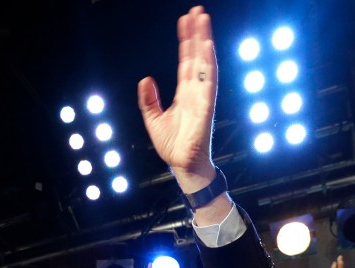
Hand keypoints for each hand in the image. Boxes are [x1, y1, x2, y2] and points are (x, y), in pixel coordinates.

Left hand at [138, 6, 217, 192]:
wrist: (182, 166)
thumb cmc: (172, 146)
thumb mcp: (153, 119)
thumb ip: (148, 100)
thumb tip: (145, 79)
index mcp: (185, 93)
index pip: (186, 61)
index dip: (185, 41)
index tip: (185, 21)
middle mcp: (196, 91)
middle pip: (197, 56)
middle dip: (197, 34)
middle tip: (197, 11)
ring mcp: (202, 97)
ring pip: (204, 63)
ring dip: (204, 41)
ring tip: (203, 19)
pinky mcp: (206, 106)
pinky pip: (208, 80)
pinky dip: (208, 62)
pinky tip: (207, 46)